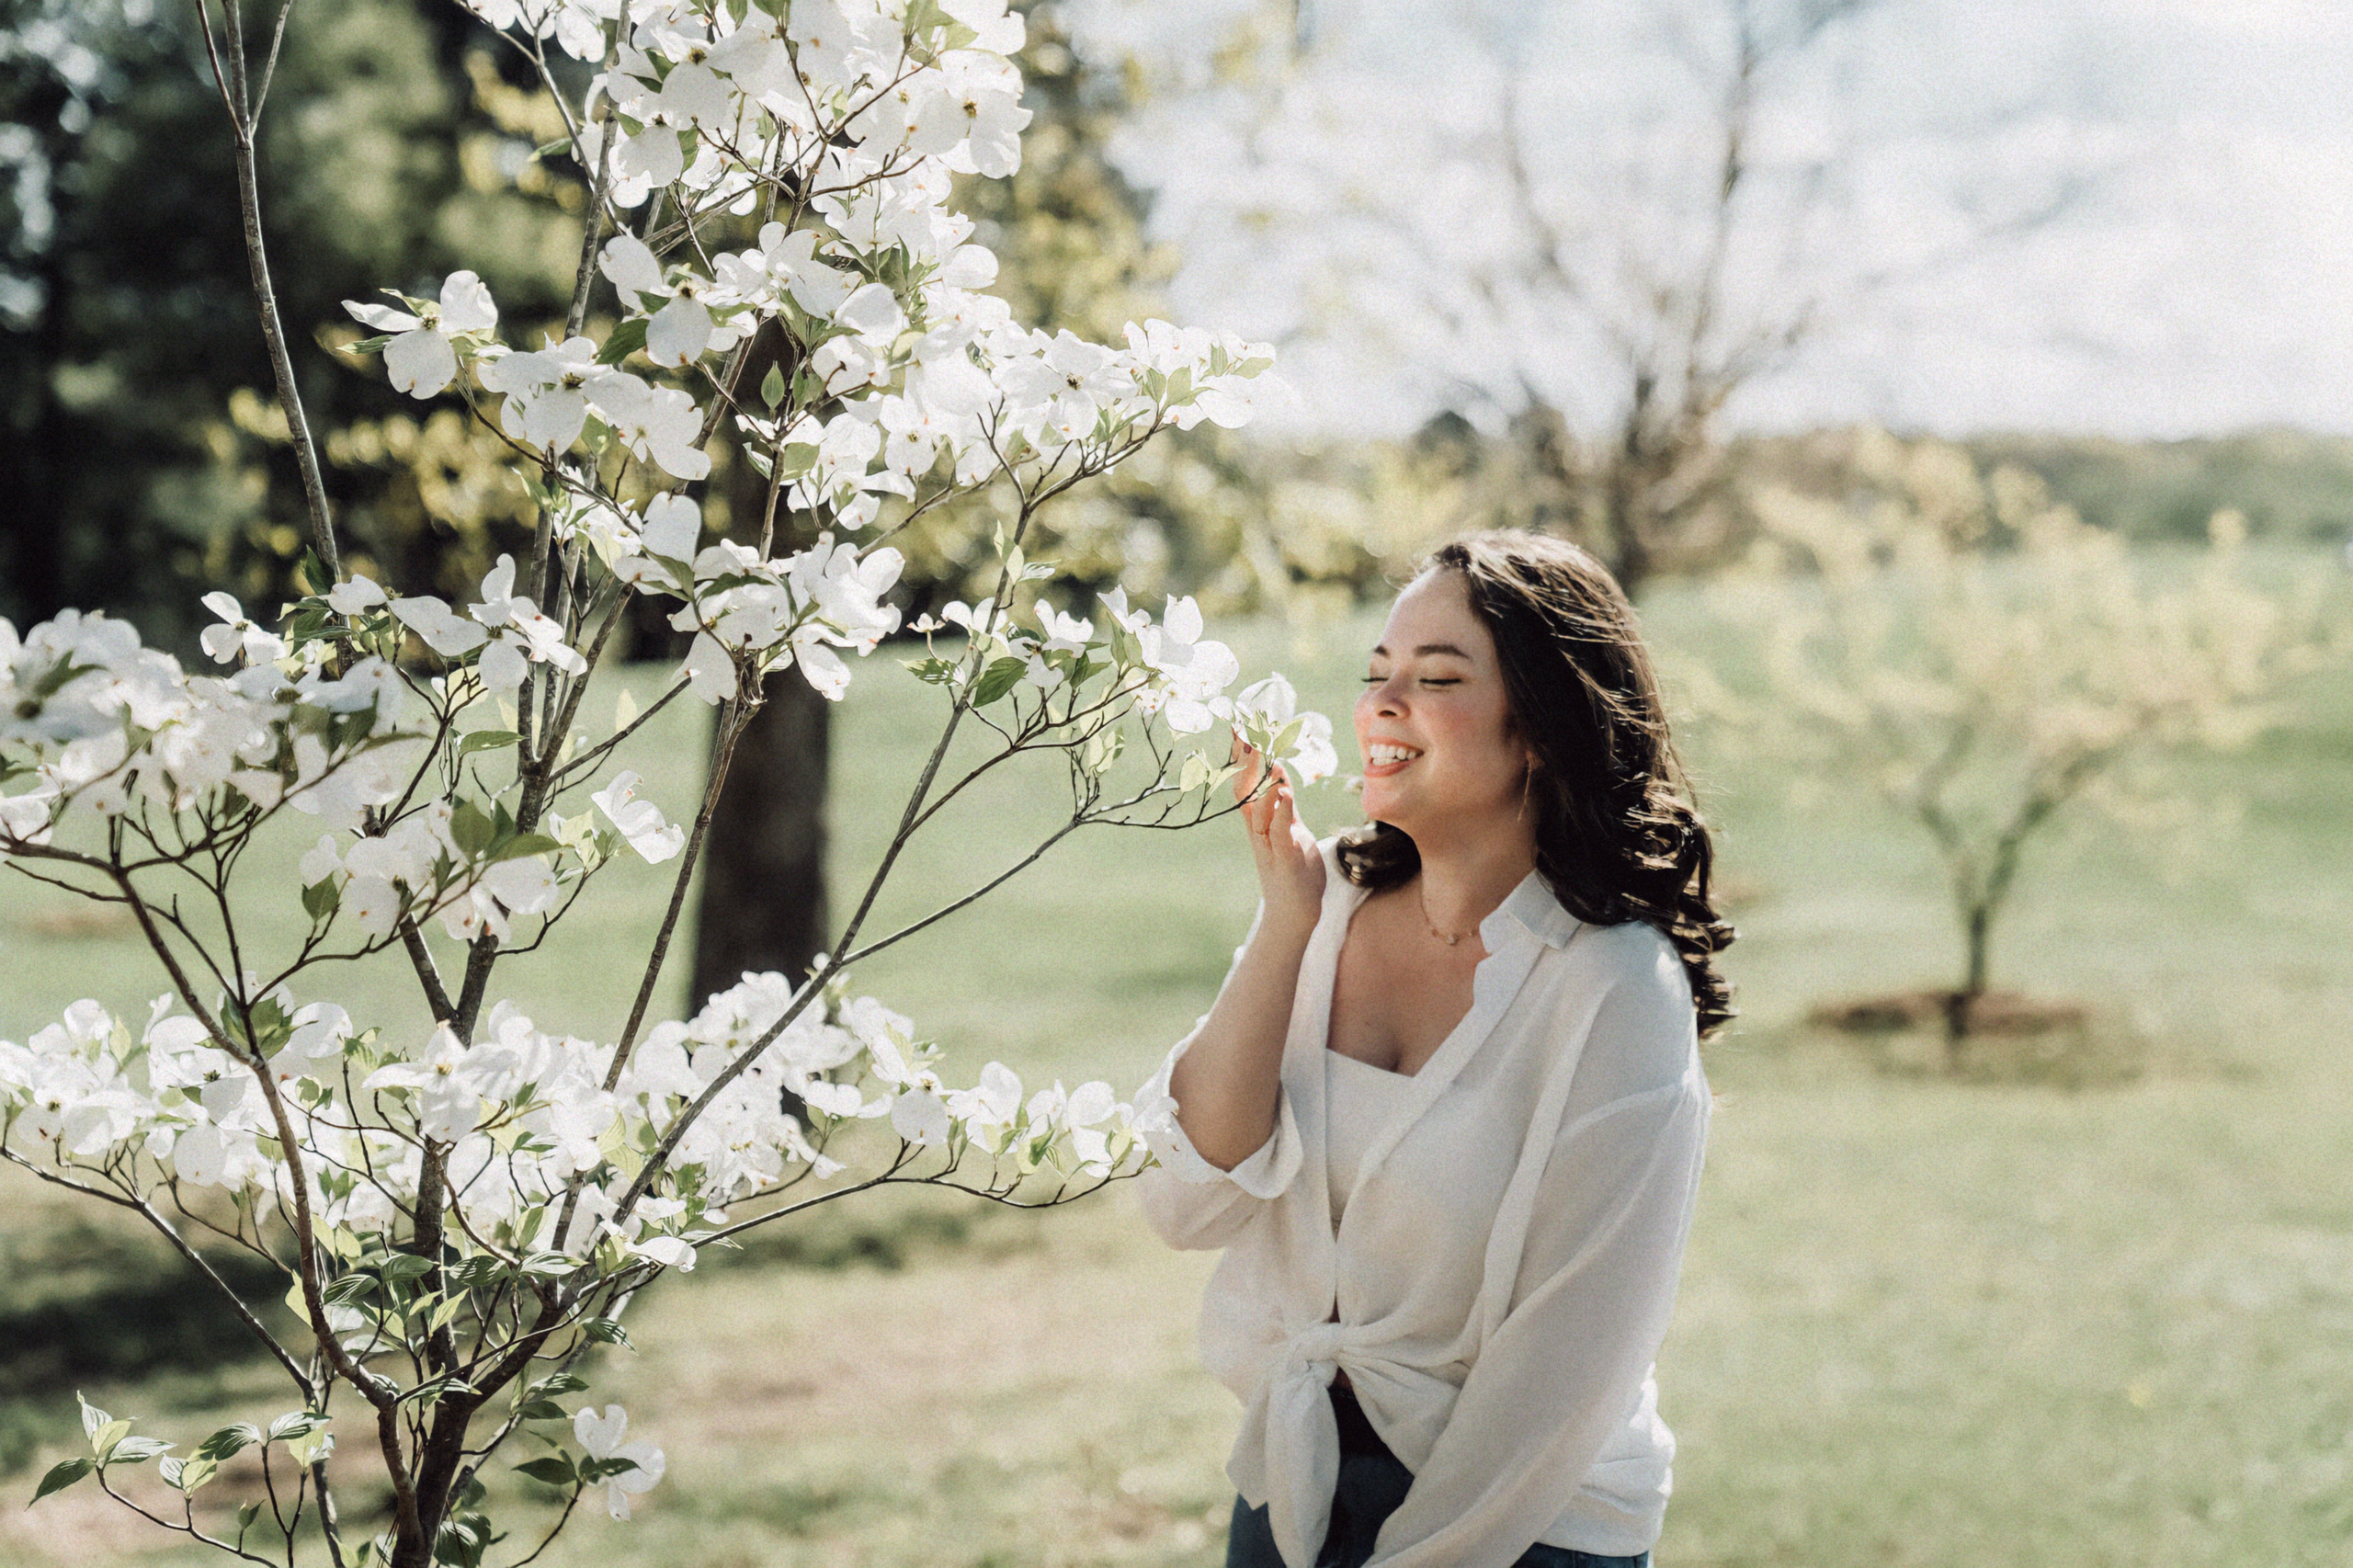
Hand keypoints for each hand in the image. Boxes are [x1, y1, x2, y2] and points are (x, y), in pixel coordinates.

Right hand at [1231, 731, 1325, 936]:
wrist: (1293, 914)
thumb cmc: (1293, 871)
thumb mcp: (1289, 832)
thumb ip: (1283, 807)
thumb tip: (1280, 779)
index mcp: (1260, 822)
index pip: (1248, 782)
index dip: (1244, 756)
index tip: (1239, 727)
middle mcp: (1259, 830)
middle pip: (1246, 789)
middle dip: (1246, 761)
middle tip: (1244, 729)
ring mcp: (1270, 845)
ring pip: (1260, 808)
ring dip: (1262, 781)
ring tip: (1265, 753)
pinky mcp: (1284, 860)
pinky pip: (1280, 832)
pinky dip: (1282, 811)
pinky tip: (1285, 792)